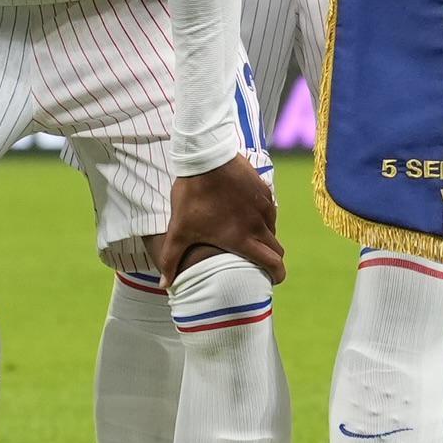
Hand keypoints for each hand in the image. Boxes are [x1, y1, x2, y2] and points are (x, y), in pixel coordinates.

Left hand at [161, 154, 286, 286]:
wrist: (206, 157)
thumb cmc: (192, 196)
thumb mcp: (179, 230)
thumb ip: (171, 259)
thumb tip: (165, 285)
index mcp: (242, 239)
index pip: (273, 263)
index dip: (277, 275)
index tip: (272, 280)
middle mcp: (258, 224)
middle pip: (277, 249)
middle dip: (273, 259)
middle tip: (261, 263)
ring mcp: (263, 205)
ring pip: (273, 228)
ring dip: (265, 236)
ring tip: (249, 237)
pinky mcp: (263, 189)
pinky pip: (269, 209)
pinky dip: (262, 217)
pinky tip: (246, 213)